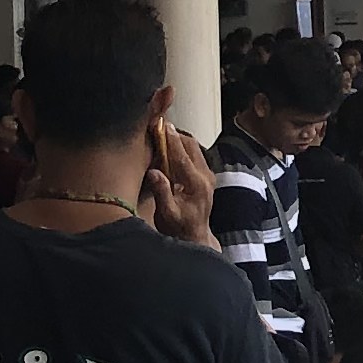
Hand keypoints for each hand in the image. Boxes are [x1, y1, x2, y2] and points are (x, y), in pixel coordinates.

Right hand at [145, 119, 221, 247]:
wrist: (194, 236)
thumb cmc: (178, 228)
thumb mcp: (166, 214)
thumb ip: (161, 193)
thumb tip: (154, 172)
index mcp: (197, 185)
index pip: (184, 156)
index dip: (172, 140)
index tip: (162, 125)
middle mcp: (206, 177)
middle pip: (192, 146)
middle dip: (175, 135)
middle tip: (157, 127)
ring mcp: (208, 176)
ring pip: (194, 148)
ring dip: (178, 140)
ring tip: (160, 135)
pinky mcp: (205, 176)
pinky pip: (194, 155)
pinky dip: (181, 148)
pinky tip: (167, 149)